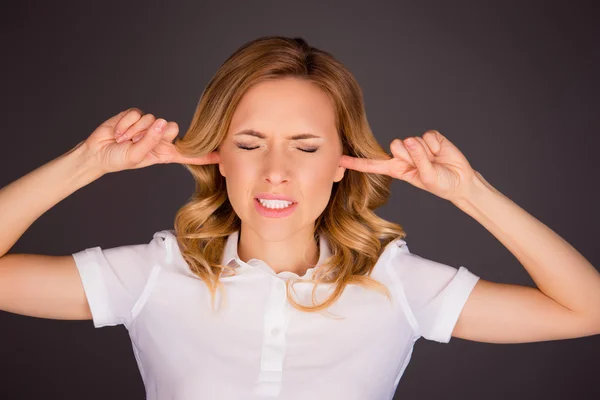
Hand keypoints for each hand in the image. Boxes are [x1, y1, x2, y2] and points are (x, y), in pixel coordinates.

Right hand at [83, 108, 220, 173]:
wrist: (97, 152)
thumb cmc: (118, 159)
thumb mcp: (136, 156)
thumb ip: (150, 141)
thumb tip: (162, 122)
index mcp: (164, 152)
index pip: (188, 154)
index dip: (204, 155)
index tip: (221, 157)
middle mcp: (159, 138)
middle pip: (172, 128)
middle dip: (157, 134)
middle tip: (139, 141)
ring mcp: (148, 126)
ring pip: (152, 120)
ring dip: (135, 132)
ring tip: (124, 140)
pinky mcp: (136, 116)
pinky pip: (137, 114)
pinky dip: (126, 124)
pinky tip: (119, 132)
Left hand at [338, 130, 476, 201]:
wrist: (461, 181)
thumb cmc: (441, 183)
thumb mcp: (426, 178)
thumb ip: (418, 161)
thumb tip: (411, 140)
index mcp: (397, 168)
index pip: (373, 165)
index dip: (356, 163)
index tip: (338, 160)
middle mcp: (404, 155)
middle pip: (395, 145)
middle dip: (410, 154)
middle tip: (424, 164)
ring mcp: (416, 145)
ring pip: (412, 140)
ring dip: (426, 152)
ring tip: (435, 160)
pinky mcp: (430, 137)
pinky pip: (428, 136)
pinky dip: (436, 145)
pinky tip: (440, 152)